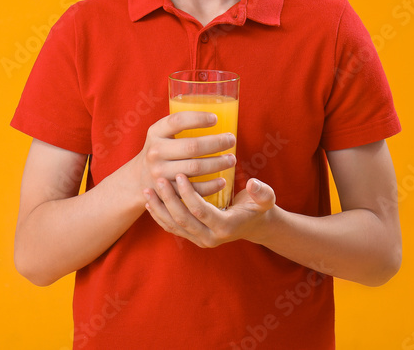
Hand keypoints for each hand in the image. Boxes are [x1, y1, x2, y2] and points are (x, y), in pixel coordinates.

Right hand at [128, 111, 235, 203]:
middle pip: (192, 147)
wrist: (140, 177)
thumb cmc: (161, 149)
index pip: (177, 121)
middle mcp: (156, 152)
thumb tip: (219, 114)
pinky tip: (222, 180)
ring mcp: (160, 173)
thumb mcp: (161, 133)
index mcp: (155, 132)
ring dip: (218, 164)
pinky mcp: (168, 192)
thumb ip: (180, 125)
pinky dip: (211, 186)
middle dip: (216, 143)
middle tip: (231, 140)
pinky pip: (194, 189)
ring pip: (195, 168)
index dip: (198, 118)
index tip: (215, 119)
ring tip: (231, 159)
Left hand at [144, 174, 276, 247]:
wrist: (254, 225)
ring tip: (147, 189)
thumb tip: (253, 184)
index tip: (180, 175)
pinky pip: (172, 228)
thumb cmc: (258, 207)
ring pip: (173, 226)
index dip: (188, 194)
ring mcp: (200, 240)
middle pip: (183, 220)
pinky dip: (159, 216)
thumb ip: (262, 192)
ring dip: (159, 208)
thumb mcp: (266, 198)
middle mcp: (211, 238)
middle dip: (168, 199)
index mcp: (226, 227)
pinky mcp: (192, 238)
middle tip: (158, 179)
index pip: (201, 211)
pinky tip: (149, 202)